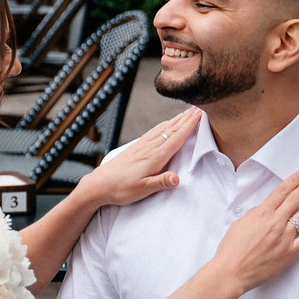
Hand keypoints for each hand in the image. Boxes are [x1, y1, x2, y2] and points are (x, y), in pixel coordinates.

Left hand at [81, 107, 200, 209]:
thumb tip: (178, 178)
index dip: (189, 126)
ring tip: (186, 113)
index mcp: (154, 157)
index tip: (199, 115)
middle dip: (185, 119)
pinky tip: (165, 124)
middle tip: (197, 108)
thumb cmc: (121, 189)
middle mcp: (149, 148)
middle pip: (171, 130)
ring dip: (175, 120)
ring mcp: (142, 146)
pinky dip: (163, 125)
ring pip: (162, 129)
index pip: (176, 138)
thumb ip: (161, 183)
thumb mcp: (143, 189)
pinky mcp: (136, 147)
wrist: (99, 184)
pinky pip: (153, 132)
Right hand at [206, 171, 298, 293]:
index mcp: (262, 213)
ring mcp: (285, 238)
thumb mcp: (240, 223)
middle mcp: (276, 223)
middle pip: (295, 200)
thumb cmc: (231, 248)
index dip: (293, 181)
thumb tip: (267, 209)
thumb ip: (256, 214)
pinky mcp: (289, 253)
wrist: (232, 271)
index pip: (281, 192)